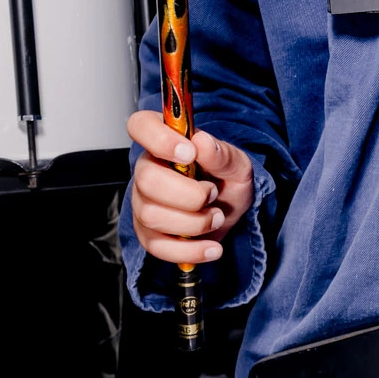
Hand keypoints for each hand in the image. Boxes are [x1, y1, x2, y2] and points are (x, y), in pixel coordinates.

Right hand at [127, 110, 253, 264]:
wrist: (230, 211)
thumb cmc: (226, 180)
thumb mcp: (237, 164)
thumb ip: (222, 154)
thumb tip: (202, 142)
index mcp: (164, 143)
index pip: (141, 125)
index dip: (159, 139)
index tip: (188, 153)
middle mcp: (147, 170)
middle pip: (147, 180)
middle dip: (189, 194)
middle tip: (213, 194)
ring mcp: (143, 203)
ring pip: (152, 216)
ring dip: (194, 223)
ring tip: (216, 217)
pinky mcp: (149, 234)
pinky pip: (158, 247)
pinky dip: (190, 251)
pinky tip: (212, 248)